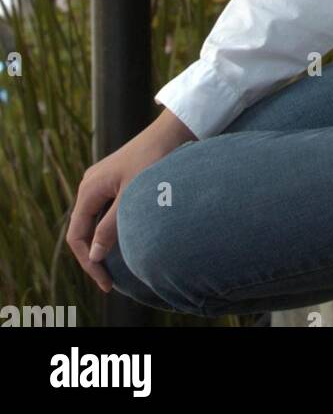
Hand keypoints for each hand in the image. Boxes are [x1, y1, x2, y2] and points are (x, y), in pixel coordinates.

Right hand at [66, 110, 196, 293]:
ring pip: (93, 221)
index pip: (77, 236)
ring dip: (101, 244)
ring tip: (116, 267)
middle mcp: (90, 185)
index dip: (88, 262)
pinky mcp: (116, 180)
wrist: (173, 130)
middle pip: (82, 230)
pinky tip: (124, 241)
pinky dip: (110, 230)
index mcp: (89, 189)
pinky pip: (105, 211)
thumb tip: (95, 255)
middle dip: (93, 257)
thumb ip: (111, 227)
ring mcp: (102, 181)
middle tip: (110, 281)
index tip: (106, 282)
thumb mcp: (133, 197)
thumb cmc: (155, 159)